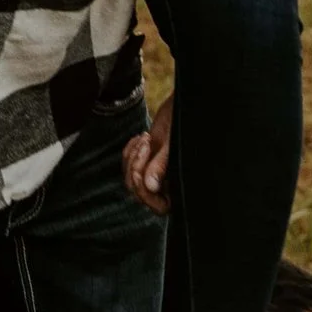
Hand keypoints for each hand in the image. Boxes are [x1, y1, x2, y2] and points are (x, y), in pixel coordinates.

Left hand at [123, 92, 172, 215]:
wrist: (182, 104)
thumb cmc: (183, 122)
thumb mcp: (171, 142)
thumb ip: (161, 165)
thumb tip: (150, 186)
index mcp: (180, 185)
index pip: (159, 207)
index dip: (145, 192)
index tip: (142, 167)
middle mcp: (168, 186)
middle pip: (139, 193)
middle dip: (137, 168)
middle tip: (146, 143)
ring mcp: (156, 176)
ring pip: (131, 180)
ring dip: (133, 158)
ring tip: (146, 137)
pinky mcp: (147, 164)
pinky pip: (129, 166)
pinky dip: (131, 151)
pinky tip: (142, 137)